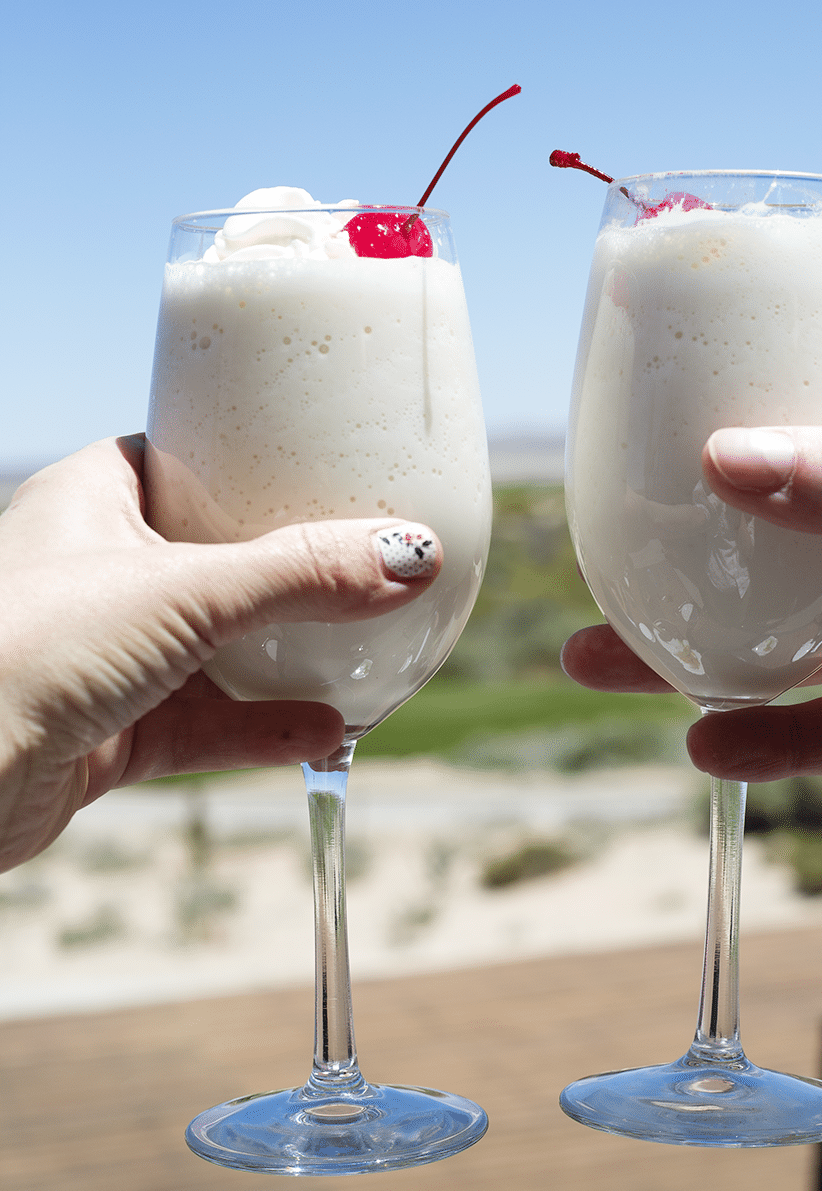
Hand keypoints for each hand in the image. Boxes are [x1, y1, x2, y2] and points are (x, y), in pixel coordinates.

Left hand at [0, 436, 440, 870]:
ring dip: (290, 660)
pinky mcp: (111, 732)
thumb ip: (302, 574)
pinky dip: (265, 728)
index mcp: (93, 498)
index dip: (254, 460)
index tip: (329, 466)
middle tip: (370, 563)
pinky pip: (206, 723)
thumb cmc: (33, 645)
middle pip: (217, 558)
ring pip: (218, 649)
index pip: (185, 459)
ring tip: (371, 659)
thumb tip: (414, 555)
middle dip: (292, 572)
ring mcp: (104, 655)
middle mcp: (96, 570)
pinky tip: (328, 732)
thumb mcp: (187, 591)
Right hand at [562, 397, 821, 818]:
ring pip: (800, 643)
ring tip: (607, 664)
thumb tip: (728, 455)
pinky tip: (713, 744)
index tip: (650, 463)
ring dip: (707, 658)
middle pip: (793, 550)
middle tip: (601, 577)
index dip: (744, 452)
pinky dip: (780, 740)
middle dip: (698, 566)